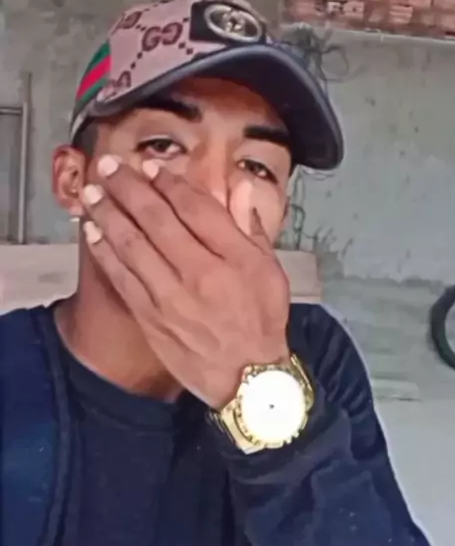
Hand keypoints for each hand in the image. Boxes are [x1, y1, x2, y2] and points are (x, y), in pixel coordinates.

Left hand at [81, 156, 290, 408]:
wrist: (248, 380)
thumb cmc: (261, 321)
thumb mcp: (271, 270)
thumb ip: (250, 226)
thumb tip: (239, 186)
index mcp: (234, 258)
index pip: (195, 208)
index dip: (169, 182)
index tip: (152, 167)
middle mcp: (200, 273)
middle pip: (156, 219)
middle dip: (128, 188)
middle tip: (109, 166)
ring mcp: (171, 297)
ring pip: (132, 245)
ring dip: (108, 214)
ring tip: (93, 191)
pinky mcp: (151, 317)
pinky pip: (122, 277)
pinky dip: (104, 252)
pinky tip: (92, 232)